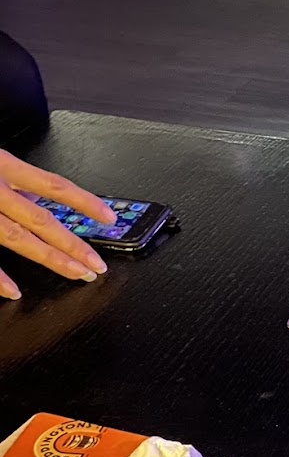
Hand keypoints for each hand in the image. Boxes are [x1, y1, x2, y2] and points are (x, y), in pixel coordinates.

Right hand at [0, 150, 114, 299]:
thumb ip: (12, 176)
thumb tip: (39, 195)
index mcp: (1, 164)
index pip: (53, 185)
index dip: (84, 201)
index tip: (110, 217)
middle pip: (41, 219)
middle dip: (73, 243)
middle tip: (99, 264)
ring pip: (16, 237)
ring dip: (50, 258)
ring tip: (76, 274)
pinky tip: (13, 291)